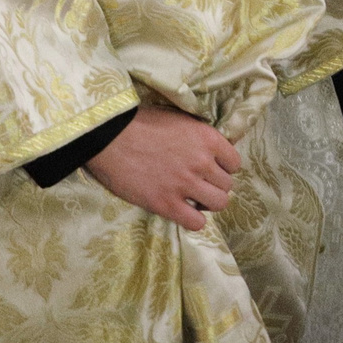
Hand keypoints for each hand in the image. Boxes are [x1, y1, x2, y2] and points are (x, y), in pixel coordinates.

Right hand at [86, 103, 241, 229]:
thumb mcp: (178, 119)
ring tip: (194, 199)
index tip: (211, 168)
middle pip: (227, 185)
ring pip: (219, 204)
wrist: (107, 137)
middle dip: (215, 185)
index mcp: (206, 138)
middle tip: (200, 184)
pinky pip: (196, 223)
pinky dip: (193, 220)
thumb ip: (199, 135)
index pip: (234, 163)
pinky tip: (183, 211)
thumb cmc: (140, 123)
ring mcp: (185, 184)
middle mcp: (201, 162)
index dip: (223, 167)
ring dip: (208, 203)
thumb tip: (212, 149)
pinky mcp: (166, 204)